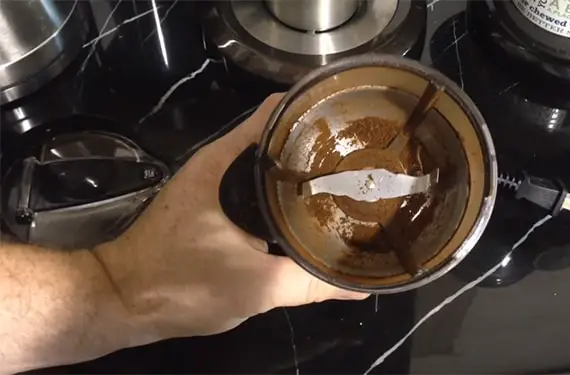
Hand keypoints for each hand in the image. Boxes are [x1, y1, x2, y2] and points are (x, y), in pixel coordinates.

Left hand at [95, 93, 366, 341]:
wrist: (121, 304)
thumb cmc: (182, 283)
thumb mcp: (256, 286)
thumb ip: (309, 283)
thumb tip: (360, 284)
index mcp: (220, 163)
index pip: (272, 116)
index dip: (309, 112)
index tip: (345, 118)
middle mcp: (214, 166)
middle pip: (272, 141)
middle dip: (311, 145)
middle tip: (354, 157)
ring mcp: (208, 187)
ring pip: (261, 168)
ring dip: (295, 172)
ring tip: (339, 179)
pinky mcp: (205, 209)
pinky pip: (250, 192)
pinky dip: (276, 195)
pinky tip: (301, 214)